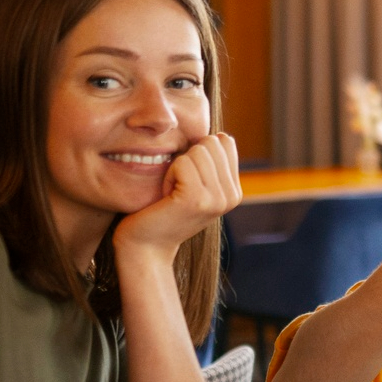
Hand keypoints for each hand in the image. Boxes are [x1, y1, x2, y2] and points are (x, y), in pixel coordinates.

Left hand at [112, 133, 241, 261]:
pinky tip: (166, 196)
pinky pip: (182, 162)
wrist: (147, 246)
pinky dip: (168, 174)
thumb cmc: (164, 211)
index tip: (188, 179)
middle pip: (211, 142)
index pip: (224, 142)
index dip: (199, 152)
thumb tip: (219, 136)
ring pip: (197, 151)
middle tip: (179, 186)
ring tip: (173, 192)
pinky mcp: (196, 199)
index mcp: (234, 191)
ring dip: (177, 167)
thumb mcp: (197, 186)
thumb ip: (212, 164)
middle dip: (188, 157)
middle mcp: (232, 196)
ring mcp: (216, 199)